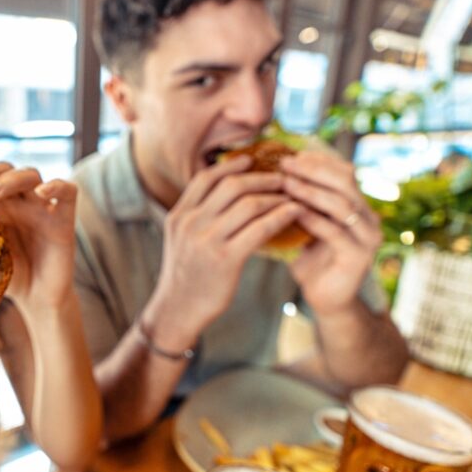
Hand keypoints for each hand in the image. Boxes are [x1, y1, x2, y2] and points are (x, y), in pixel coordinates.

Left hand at [0, 145, 76, 308]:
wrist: (38, 298)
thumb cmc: (7, 276)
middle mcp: (15, 199)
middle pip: (1, 168)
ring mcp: (40, 205)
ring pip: (29, 174)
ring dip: (10, 179)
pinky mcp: (63, 216)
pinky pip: (67, 190)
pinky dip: (56, 186)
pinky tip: (42, 192)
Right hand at [142, 155, 302, 350]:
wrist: (177, 311)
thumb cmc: (185, 276)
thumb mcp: (180, 241)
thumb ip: (196, 218)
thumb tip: (221, 197)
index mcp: (179, 216)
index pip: (205, 178)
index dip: (230, 166)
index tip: (251, 160)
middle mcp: (190, 223)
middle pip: (231, 186)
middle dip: (260, 178)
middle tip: (281, 178)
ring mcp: (206, 241)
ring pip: (248, 204)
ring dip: (275, 196)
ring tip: (291, 195)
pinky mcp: (226, 259)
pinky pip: (260, 229)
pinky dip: (280, 217)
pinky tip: (294, 213)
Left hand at [280, 151, 382, 314]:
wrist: (326, 300)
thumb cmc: (311, 260)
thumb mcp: (305, 226)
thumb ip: (300, 202)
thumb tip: (274, 172)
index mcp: (359, 207)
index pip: (344, 172)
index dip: (318, 161)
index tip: (289, 156)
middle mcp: (369, 218)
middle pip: (346, 182)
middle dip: (314, 171)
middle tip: (285, 164)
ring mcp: (368, 238)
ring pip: (342, 205)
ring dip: (311, 192)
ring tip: (286, 183)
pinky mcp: (359, 257)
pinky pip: (335, 232)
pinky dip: (313, 219)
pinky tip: (292, 212)